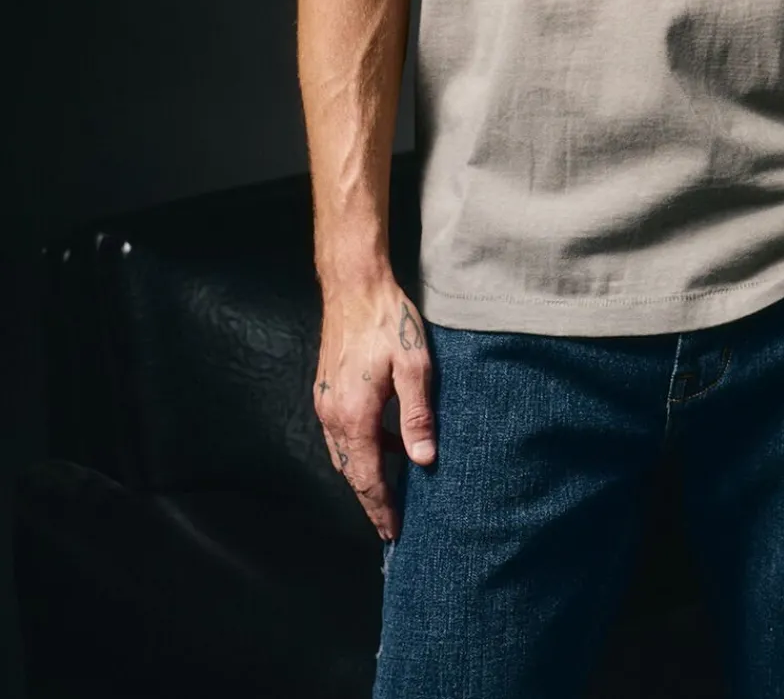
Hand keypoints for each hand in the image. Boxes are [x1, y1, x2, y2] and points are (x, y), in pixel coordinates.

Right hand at [314, 278, 436, 541]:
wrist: (354, 286)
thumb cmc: (387, 321)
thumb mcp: (415, 366)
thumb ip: (417, 415)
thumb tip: (423, 460)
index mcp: (354, 416)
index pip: (368, 477)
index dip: (381, 508)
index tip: (394, 533)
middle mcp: (332, 416)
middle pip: (351, 473)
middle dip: (371, 502)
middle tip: (391, 528)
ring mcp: (326, 403)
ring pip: (343, 456)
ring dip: (364, 478)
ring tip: (387, 497)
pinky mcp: (327, 391)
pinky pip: (341, 435)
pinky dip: (359, 452)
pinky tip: (383, 447)